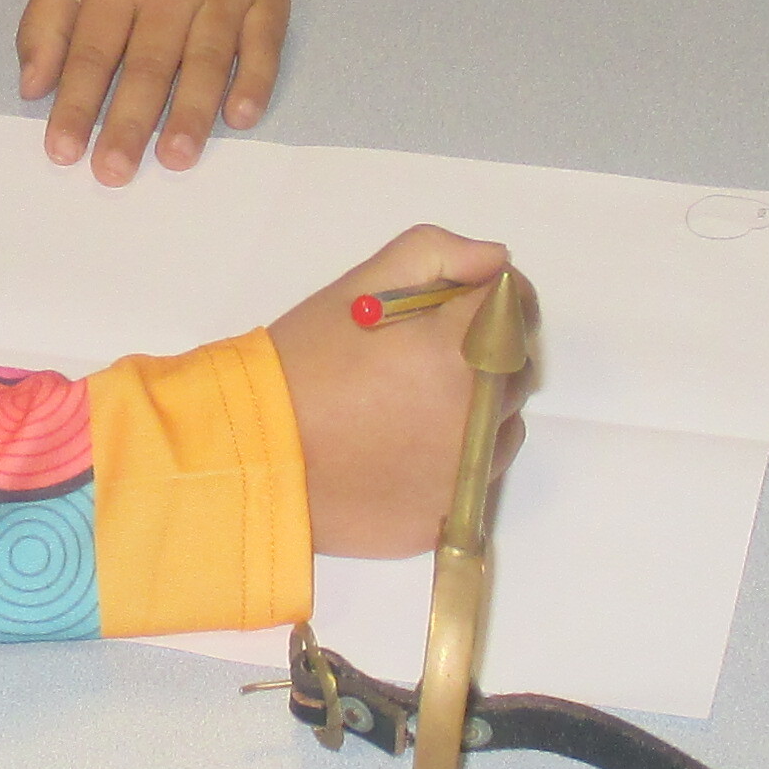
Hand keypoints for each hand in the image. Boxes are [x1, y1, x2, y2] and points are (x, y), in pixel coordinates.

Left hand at [20, 0, 287, 181]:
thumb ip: (44, 25)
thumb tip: (32, 89)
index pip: (92, 51)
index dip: (76, 104)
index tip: (63, 152)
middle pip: (148, 62)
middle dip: (130, 121)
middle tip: (114, 171)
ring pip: (207, 57)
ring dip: (191, 112)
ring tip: (175, 158)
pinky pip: (264, 42)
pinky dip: (255, 80)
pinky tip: (240, 118)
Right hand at [267, 230, 521, 559]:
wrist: (253, 454)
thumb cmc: (302, 364)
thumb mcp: (358, 285)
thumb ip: (437, 254)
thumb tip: (495, 261)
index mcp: (457, 349)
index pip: (514, 306)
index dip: (491, 298)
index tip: (461, 305)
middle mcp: (474, 413)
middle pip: (514, 368)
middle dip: (484, 351)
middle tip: (423, 356)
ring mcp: (466, 472)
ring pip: (501, 425)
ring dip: (476, 408)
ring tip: (411, 407)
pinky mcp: (450, 514)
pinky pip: (477, 477)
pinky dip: (456, 459)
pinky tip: (406, 450)